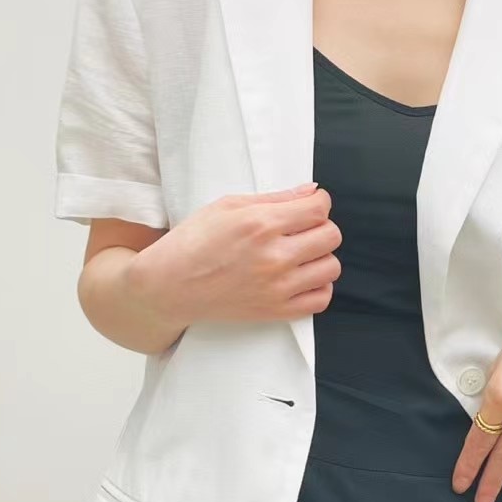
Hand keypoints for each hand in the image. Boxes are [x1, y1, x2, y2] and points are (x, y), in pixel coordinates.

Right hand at [129, 183, 341, 325]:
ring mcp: (277, 287)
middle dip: (321, 227)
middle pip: (331, 236)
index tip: (311, 205)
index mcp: (261, 224)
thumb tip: (310, 191)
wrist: (170, 286)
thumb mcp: (227, 206)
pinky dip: (318, 287)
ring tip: (301, 255)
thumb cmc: (193, 242)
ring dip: (321, 257)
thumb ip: (274, 199)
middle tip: (302, 229)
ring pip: (331, 267)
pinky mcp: (276, 311)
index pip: (319, 208)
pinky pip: (321, 300)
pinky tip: (302, 278)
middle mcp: (274, 256)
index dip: (319, 202)